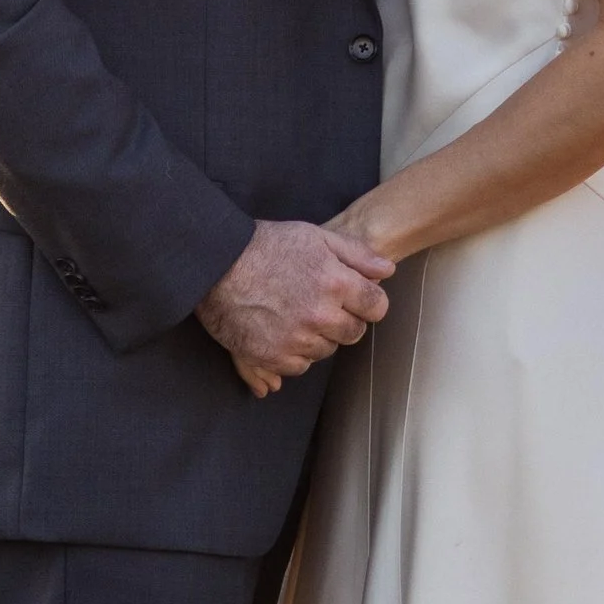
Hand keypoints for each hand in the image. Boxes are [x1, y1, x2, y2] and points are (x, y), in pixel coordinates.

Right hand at [197, 221, 394, 398]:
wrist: (215, 264)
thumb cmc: (265, 246)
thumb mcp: (314, 236)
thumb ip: (356, 254)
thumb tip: (388, 271)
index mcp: (335, 283)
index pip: (376, 308)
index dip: (367, 303)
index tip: (354, 299)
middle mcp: (319, 315)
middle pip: (353, 334)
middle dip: (343, 321)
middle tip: (319, 306)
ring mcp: (296, 340)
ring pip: (326, 351)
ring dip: (318, 338)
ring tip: (295, 316)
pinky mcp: (272, 357)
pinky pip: (299, 367)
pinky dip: (293, 354)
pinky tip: (280, 332)